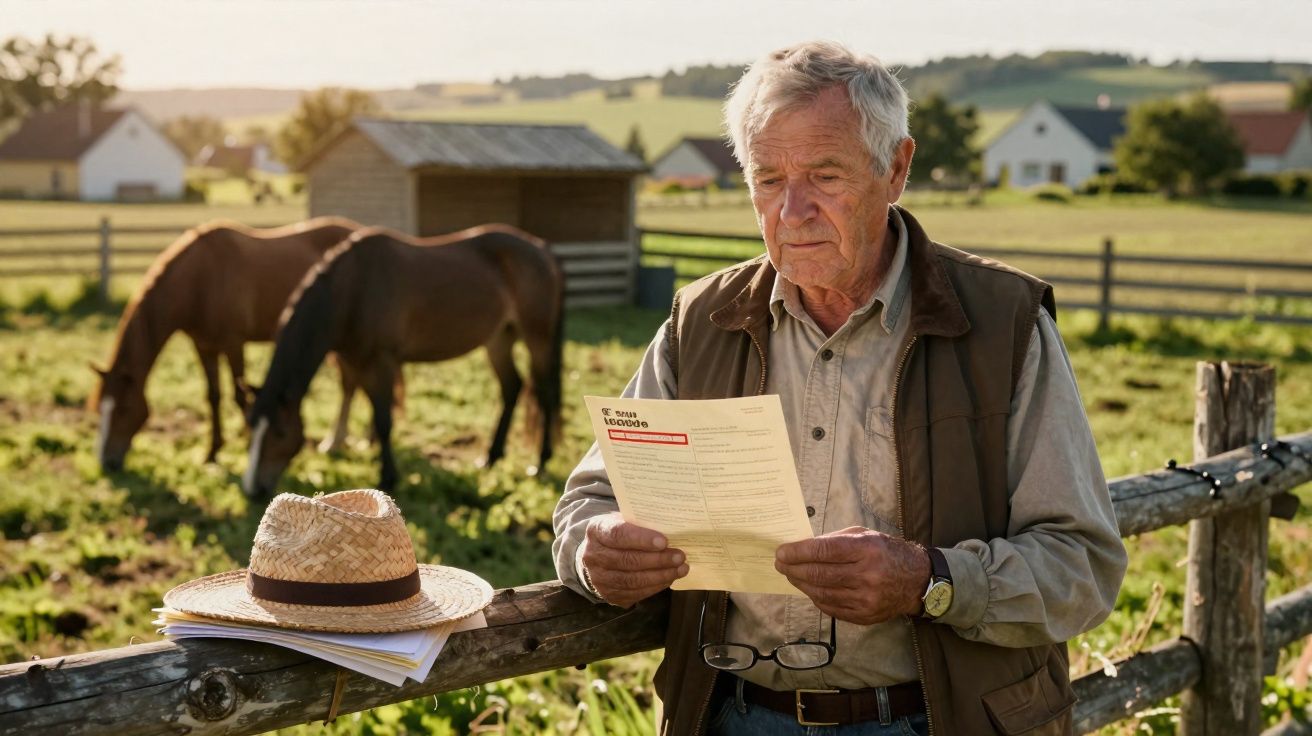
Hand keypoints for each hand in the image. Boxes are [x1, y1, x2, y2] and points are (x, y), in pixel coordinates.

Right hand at [579, 512, 688, 606]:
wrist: (599, 555)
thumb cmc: (619, 534)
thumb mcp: (624, 521)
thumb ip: (641, 524)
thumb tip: (671, 530)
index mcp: (596, 531)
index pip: (618, 535)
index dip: (641, 539)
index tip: (664, 542)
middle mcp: (593, 555)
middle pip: (627, 560)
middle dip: (657, 560)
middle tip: (679, 557)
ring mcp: (599, 578)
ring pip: (632, 580)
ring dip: (660, 575)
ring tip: (680, 569)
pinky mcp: (609, 594)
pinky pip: (634, 593)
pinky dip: (655, 587)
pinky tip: (668, 579)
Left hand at [775, 526, 929, 624]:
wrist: (917, 581)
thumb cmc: (886, 552)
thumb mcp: (865, 535)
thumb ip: (835, 540)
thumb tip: (802, 547)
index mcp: (867, 549)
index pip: (824, 551)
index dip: (798, 552)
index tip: (782, 552)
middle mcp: (867, 575)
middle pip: (819, 574)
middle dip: (794, 568)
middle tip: (780, 564)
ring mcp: (866, 599)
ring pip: (821, 593)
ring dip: (801, 583)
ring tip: (791, 574)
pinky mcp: (865, 616)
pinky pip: (831, 608)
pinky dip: (815, 597)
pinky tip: (808, 588)